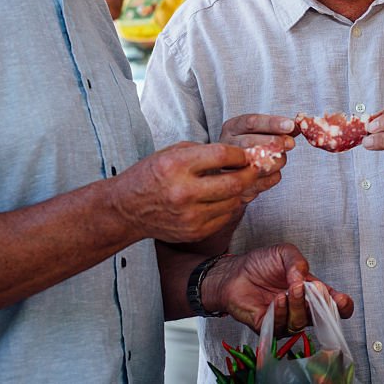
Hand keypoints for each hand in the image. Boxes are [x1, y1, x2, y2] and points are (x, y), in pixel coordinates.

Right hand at [112, 141, 259, 243]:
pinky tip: (225, 198)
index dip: (240, 154)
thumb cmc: (152, 175)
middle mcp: (184, 192)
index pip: (222, 155)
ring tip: (241, 182)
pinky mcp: (194, 232)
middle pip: (234, 182)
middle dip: (251, 173)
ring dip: (242, 191)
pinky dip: (230, 206)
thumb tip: (240, 153)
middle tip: (257, 168)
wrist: (126, 210)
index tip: (247, 154)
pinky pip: (224, 217)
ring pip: (233, 201)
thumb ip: (204, 152)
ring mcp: (190, 215)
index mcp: (176, 166)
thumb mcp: (172, 153)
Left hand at [204, 243, 354, 333]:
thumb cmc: (260, 263)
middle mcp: (300, 308)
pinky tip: (278, 299)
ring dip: (298, 306)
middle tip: (314, 289)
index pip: (333, 305)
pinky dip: (282, 313)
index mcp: (310, 292)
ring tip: (290, 289)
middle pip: (320, 317)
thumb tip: (304, 279)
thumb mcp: (284, 253)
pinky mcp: (268, 327)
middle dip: (320, 304)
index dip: (342, 306)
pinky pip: (280, 327)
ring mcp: (285, 319)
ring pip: (300, 323)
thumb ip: (298, 262)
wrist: (234, 272)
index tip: (341, 301)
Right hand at [220, 114, 296, 203]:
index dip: (272, 124)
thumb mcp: (261, 130)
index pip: (251, 122)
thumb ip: (281, 127)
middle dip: (274, 143)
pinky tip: (274, 170)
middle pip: (249, 143)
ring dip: (276, 161)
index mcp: (232, 127)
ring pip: (255, 165)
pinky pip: (261, 182)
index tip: (290, 125)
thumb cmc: (251, 144)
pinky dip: (273, 176)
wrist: (232, 168)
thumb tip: (300, 124)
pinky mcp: (236, 187)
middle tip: (290, 143)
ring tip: (281, 158)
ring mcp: (228, 168)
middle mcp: (226, 145)